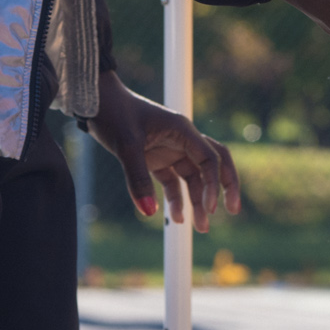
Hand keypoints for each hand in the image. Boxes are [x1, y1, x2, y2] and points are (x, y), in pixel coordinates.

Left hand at [87, 71, 240, 232]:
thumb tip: (149, 212)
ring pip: (193, 178)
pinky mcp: (156, 159)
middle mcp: (181, 140)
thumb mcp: (125, 145)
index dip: (214, 184)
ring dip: (197, 201)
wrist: (95, 102)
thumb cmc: (113, 113)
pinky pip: (173, 182)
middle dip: (224, 187)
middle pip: (213, 164)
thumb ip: (138, 179)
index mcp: (182, 130)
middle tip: (233, 211)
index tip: (210, 208)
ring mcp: (170, 149)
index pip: (210, 158)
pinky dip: (176, 199)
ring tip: (200, 228)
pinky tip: (175, 217)